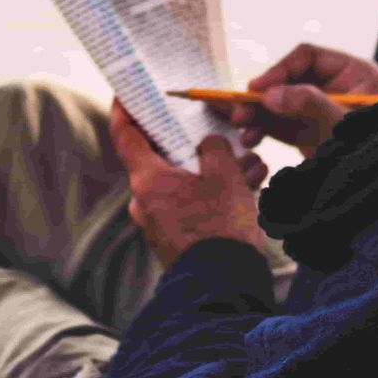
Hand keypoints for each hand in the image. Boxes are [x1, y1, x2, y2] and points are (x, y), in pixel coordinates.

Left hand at [108, 101, 268, 266]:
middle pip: (162, 159)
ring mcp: (159, 222)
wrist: (223, 284)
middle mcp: (145, 201)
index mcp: (148, 180)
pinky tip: (249, 190)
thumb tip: (209, 144)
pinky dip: (215, 195)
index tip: (126, 93)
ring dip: (215, 172)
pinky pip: (192, 206)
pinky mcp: (176, 239)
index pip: (125, 135)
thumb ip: (214, 149)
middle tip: (218, 133)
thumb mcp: (224, 174)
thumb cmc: (220, 226)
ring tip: (252, 167)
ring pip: (184, 183)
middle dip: (194, 145)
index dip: (124, 110)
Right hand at [214, 43, 377, 158]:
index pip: (307, 57)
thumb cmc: (374, 150)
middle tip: (241, 110)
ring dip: (257, 114)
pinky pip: (280, 124)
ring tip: (242, 128)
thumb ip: (310, 103)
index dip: (279, 70)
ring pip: (279, 103)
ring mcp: (320, 110)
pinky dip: (263, 129)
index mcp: (354, 72)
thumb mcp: (343, 123)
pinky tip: (251, 138)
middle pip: (288, 80)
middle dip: (262, 96)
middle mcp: (336, 87)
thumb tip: (270, 95)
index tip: (257, 89)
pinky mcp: (310, 133)